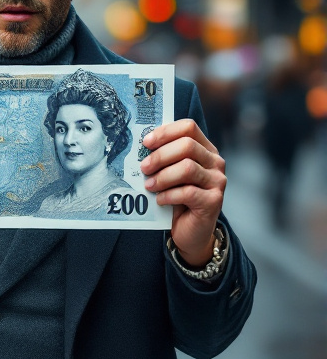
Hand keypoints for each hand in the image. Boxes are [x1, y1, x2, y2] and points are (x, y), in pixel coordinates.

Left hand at [141, 120, 225, 266]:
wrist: (190, 230)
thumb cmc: (177, 196)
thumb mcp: (170, 172)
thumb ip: (164, 157)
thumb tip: (142, 146)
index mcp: (205, 148)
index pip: (188, 128)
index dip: (166, 132)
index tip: (146, 142)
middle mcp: (215, 162)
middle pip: (187, 146)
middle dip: (160, 156)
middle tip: (144, 168)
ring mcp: (217, 181)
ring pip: (187, 168)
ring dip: (163, 176)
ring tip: (149, 185)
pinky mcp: (214, 201)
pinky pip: (188, 192)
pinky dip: (169, 195)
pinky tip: (160, 199)